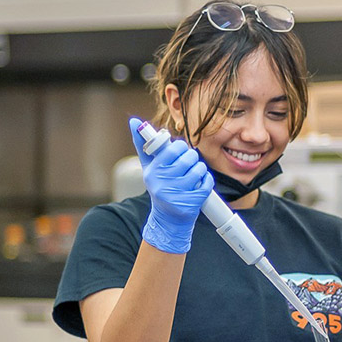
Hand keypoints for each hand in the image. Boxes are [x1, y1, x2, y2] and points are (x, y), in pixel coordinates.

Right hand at [130, 118, 213, 252]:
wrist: (167, 220)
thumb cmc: (160, 187)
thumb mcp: (149, 168)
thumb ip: (143, 145)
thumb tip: (134, 121)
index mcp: (153, 172)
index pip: (172, 148)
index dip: (180, 147)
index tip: (178, 151)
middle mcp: (163, 183)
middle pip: (189, 157)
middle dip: (191, 157)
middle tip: (187, 163)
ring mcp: (177, 194)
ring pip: (199, 168)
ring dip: (200, 169)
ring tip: (192, 175)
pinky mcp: (191, 203)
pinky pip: (207, 182)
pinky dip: (206, 180)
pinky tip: (199, 184)